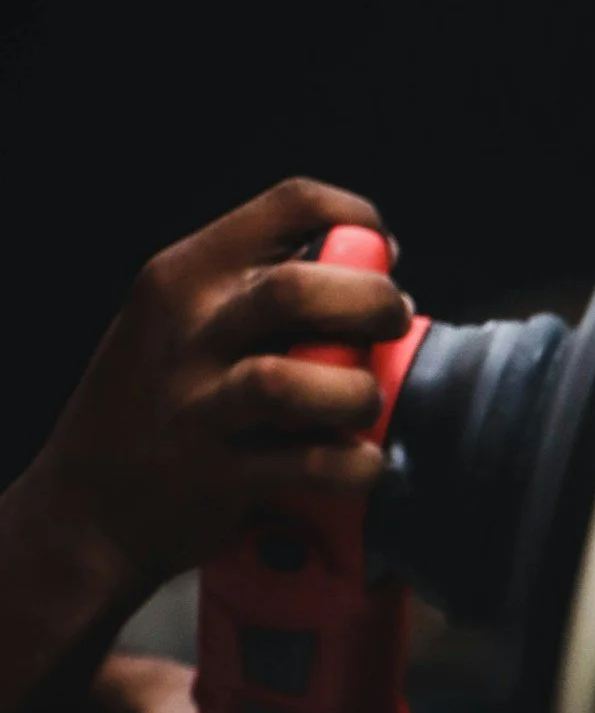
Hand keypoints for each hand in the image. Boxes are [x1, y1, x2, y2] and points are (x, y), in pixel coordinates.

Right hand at [28, 177, 411, 593]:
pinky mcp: (217, 477)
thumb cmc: (153, 408)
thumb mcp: (174, 322)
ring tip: (364, 403)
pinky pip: (311, 465)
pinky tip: (361, 463)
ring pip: (295, 382)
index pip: (289, 205)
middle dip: (371, 302)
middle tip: (392, 324)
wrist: (84, 507)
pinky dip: (355, 465)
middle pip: (298, 289)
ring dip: (355, 392)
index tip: (383, 257)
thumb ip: (247, 294)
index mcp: (183, 276)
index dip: (357, 219)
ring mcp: (197, 407)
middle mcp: (186, 332)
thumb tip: (360, 275)